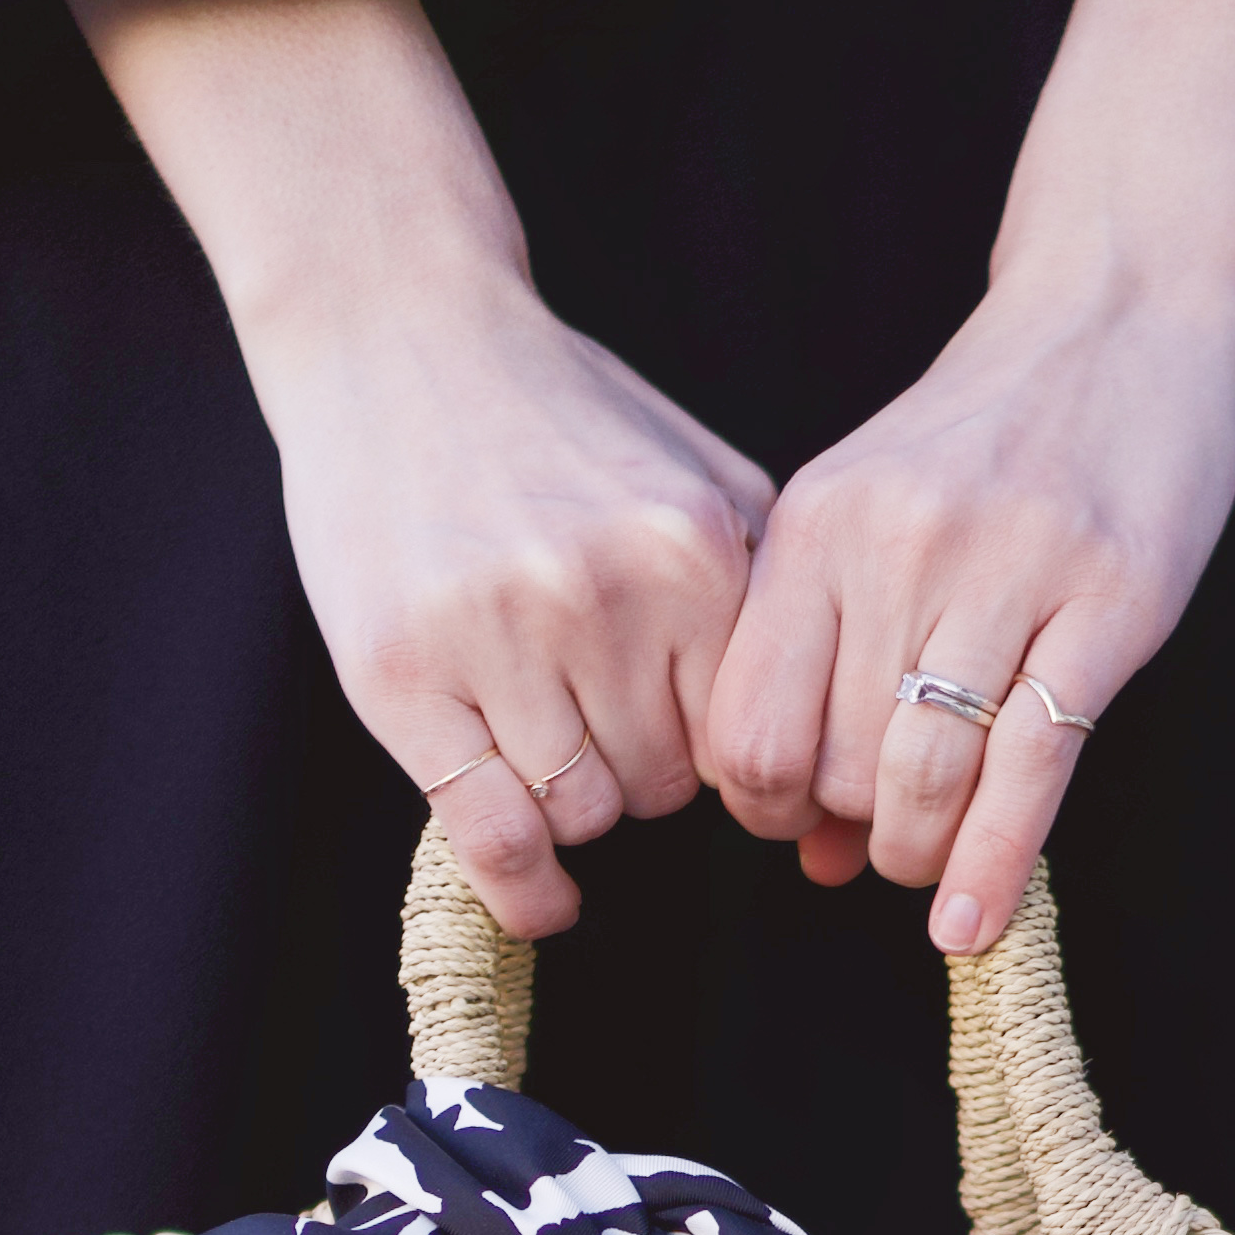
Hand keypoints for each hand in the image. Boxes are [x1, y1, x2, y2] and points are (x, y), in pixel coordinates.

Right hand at [70, 0, 766, 936]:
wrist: (400, 339)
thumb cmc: (556, 417)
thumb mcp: (697, 476)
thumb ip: (763, 589)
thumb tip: (833, 724)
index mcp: (694, 553)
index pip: (750, 739)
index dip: (726, 758)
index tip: (695, 746)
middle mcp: (604, 598)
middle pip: (664, 788)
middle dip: (642, 769)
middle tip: (600, 715)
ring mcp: (497, 639)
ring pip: (582, 814)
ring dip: (575, 803)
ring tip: (548, 740)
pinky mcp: (403, 676)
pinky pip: (492, 836)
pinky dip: (525, 888)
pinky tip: (542, 894)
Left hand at [701, 275, 1234, 944]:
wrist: (1118, 312)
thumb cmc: (986, 435)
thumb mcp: (871, 519)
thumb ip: (826, 666)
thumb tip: (812, 854)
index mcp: (819, 526)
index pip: (749, 725)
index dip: (765, 806)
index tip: (801, 818)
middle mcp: (899, 545)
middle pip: (838, 766)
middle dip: (852, 832)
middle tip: (882, 838)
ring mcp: (1009, 570)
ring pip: (925, 777)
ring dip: (919, 855)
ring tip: (929, 867)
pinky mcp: (1110, 602)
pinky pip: (1034, 768)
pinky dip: (995, 865)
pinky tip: (971, 922)